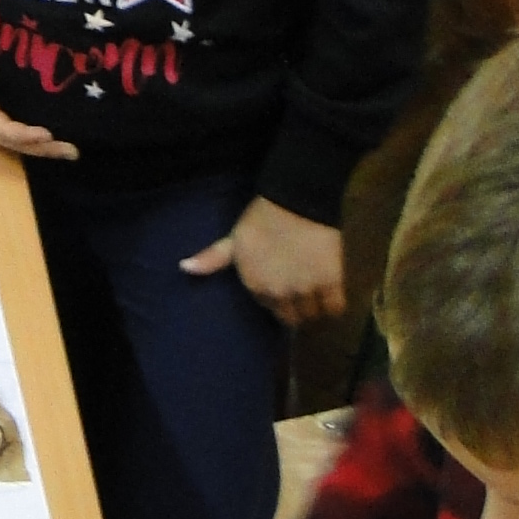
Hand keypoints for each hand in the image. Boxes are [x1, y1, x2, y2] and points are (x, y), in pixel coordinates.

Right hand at [0, 29, 80, 159]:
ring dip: (45, 146)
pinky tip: (56, 134)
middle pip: (17, 142)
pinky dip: (38, 136)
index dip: (24, 134)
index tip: (46, 133)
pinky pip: (18, 131)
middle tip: (72, 151)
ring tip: (71, 150)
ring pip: (20, 139)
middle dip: (44, 148)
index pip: (2, 129)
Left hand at [183, 196, 345, 325]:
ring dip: (314, 306)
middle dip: (295, 307)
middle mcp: (278, 294)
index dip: (276, 299)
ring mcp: (305, 290)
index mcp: (255, 286)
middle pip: (291, 317)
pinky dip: (334, 304)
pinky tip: (331, 293)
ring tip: (315, 292)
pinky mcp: (331, 283)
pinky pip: (335, 308)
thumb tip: (184, 268)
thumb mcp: (233, 239)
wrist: (295, 201)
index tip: (281, 287)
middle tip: (299, 291)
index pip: (269, 309)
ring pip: (312, 314)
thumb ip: (212, 258)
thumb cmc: (261, 219)